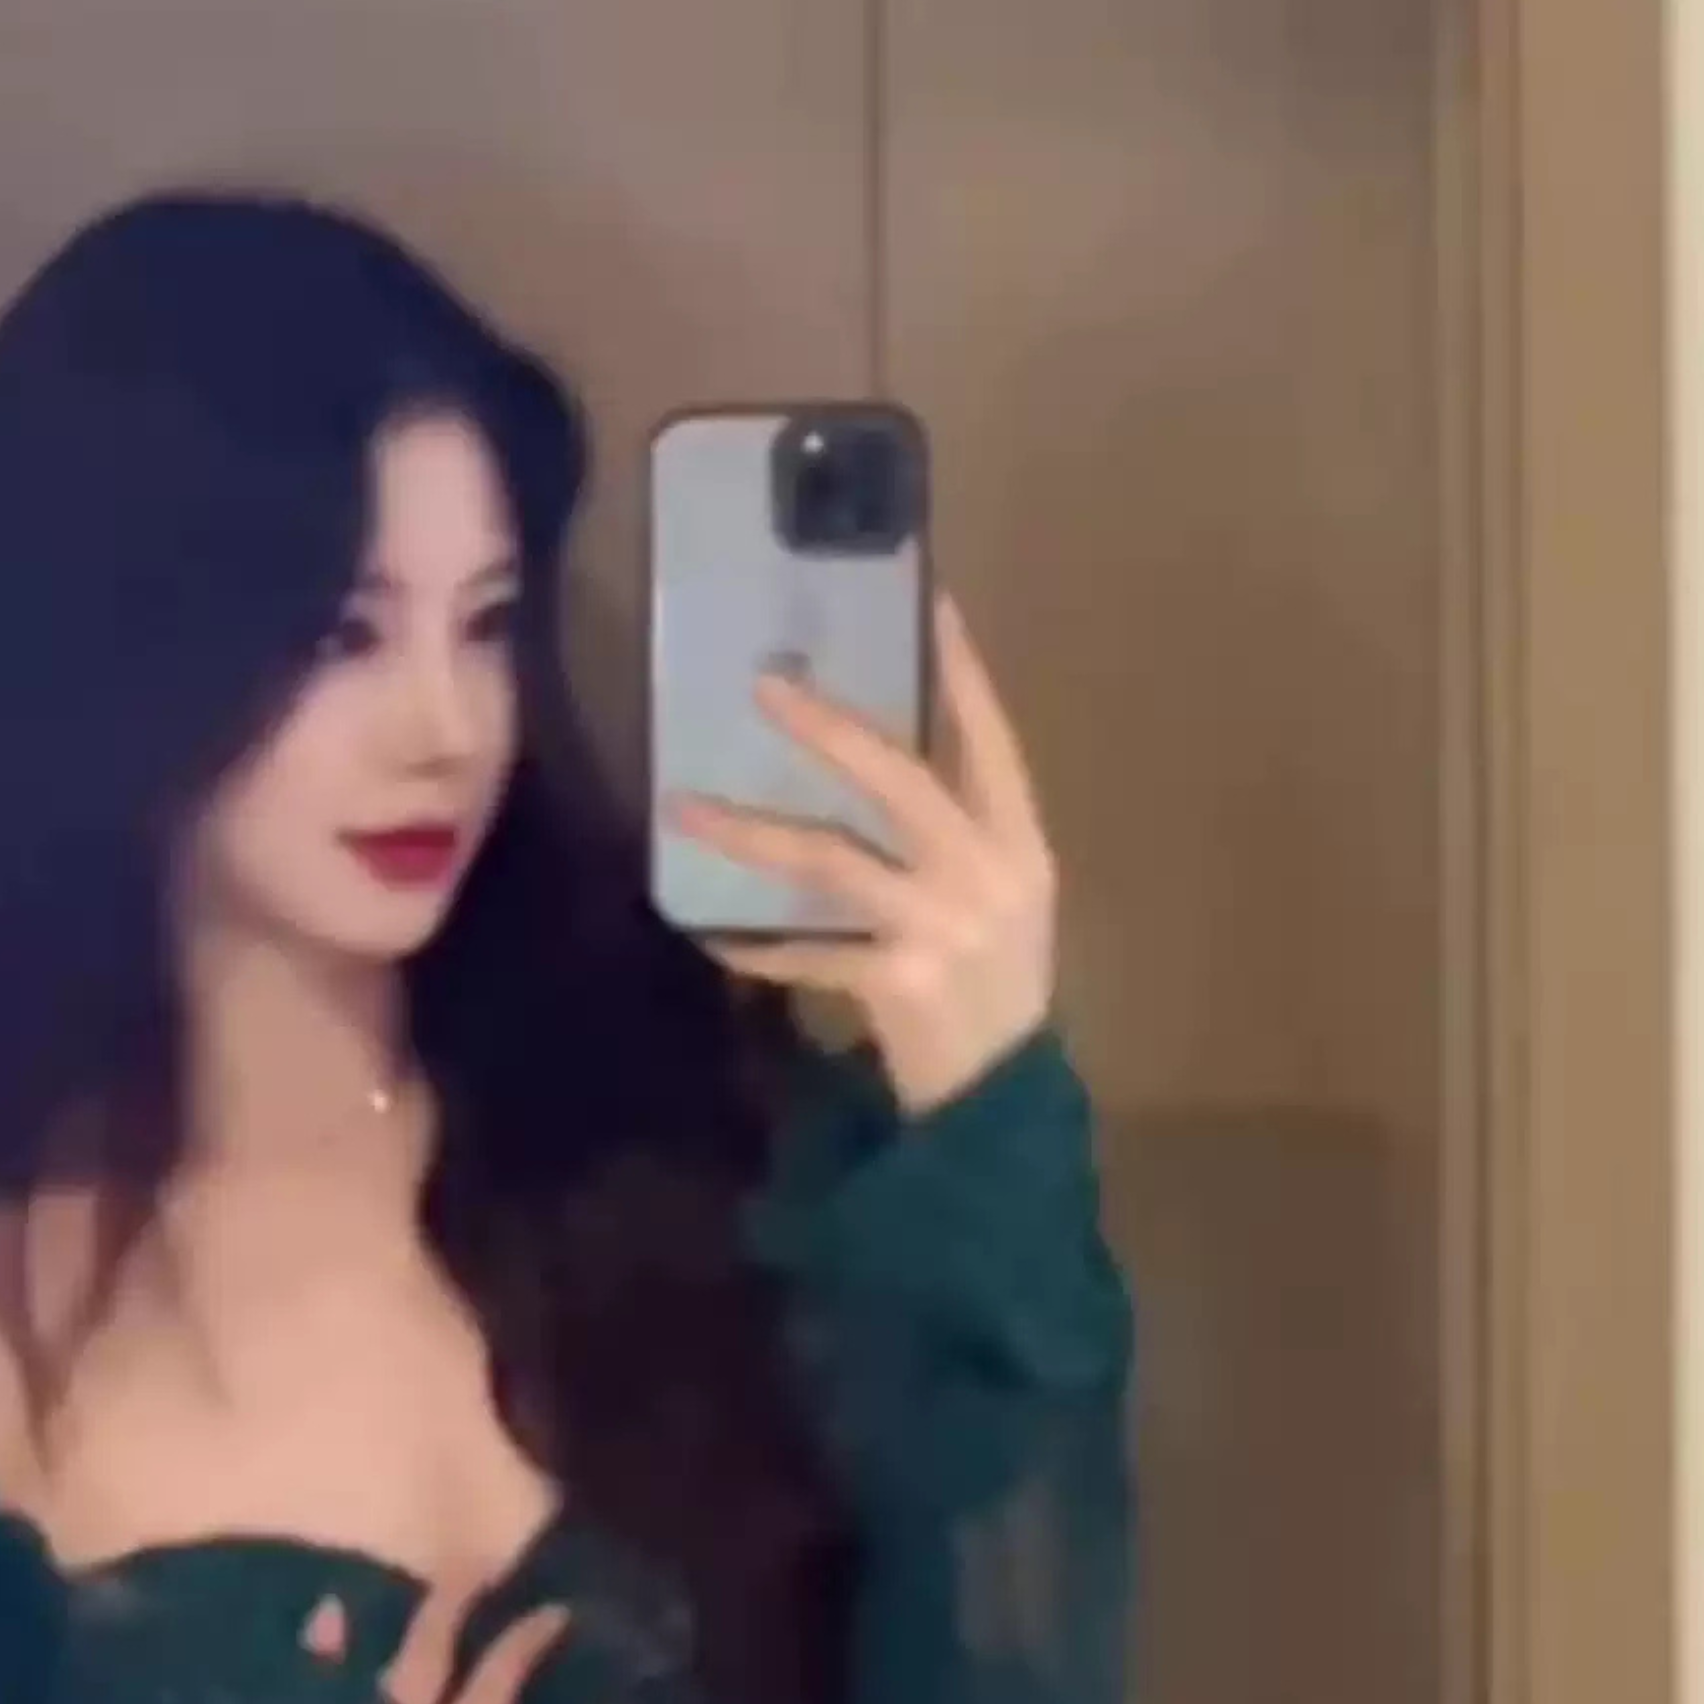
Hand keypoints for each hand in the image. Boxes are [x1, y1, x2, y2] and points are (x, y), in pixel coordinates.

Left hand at [664, 594, 1057, 1113]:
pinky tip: (711, 934)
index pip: (991, 738)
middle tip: (762, 685)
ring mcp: (942, 927)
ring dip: (751, 832)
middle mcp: (986, 873)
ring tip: (683, 809)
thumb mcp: (1003, 902)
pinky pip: (808, 952)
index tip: (932, 602)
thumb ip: (956, 838)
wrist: (1004, 1101)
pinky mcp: (898, 982)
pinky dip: (757, 947)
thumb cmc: (997, 995)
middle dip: (829, 730)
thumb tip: (873, 764)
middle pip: (900, 780)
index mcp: (1020, 844)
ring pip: (832, 859)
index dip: (961, 673)